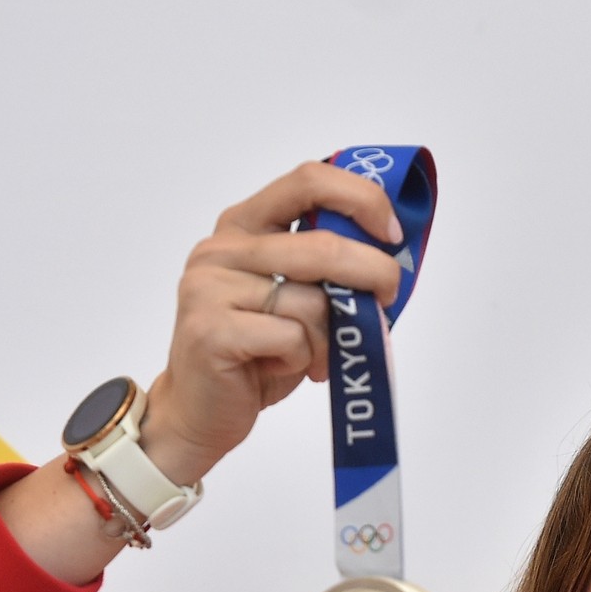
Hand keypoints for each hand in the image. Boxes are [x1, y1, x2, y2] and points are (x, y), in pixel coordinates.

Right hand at [140, 160, 405, 483]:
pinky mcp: (210, 329)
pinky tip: (282, 368)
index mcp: (244, 225)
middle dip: (373, 275)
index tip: (391, 234)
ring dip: (331, 338)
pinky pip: (292, 337)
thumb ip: (328, 271)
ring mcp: (210, 287)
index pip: (308, 181)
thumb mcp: (297, 299)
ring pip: (313, 302)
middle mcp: (222, 248)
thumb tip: (391, 259)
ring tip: (315, 357)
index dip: (361, 200)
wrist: (199, 410)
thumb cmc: (257, 355)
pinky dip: (304, 360)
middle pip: (323, 246)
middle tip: (387, 301)